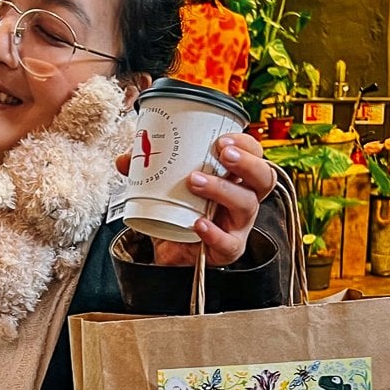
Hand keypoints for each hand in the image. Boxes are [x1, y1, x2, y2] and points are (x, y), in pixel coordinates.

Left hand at [116, 133, 277, 265]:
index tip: (222, 139)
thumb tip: (126, 160)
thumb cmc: (179, 211)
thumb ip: (146, 169)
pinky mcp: (228, 249)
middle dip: (247, 162)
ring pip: (247, 205)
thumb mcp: (163, 185)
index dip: (245, 144)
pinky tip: (198, 223)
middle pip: (264, 178)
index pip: (255, 155)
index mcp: (235, 178)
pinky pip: (229, 243)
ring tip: (194, 181)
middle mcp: (244, 199)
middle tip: (222, 154)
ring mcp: (239, 225)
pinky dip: (214, 232)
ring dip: (222, 189)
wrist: (171, 251)